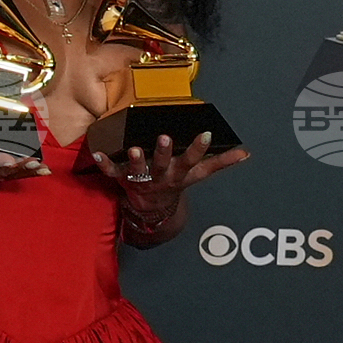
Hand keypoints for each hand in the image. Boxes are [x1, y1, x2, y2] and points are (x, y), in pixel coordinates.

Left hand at [91, 130, 248, 228]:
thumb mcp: (198, 175)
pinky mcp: (122, 179)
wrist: (151, 207)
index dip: (198, 149)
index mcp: (179, 173)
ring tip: (134, 148)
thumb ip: (220, 164)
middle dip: (164, 152)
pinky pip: (111, 172)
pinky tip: (97, 153)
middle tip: (164, 138)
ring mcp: (141, 178)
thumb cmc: (175, 182)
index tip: (206, 135)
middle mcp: (160, 176)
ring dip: (135, 160)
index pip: (192, 161)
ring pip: (138, 170)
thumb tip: (246, 153)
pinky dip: (103, 164)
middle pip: (163, 165)